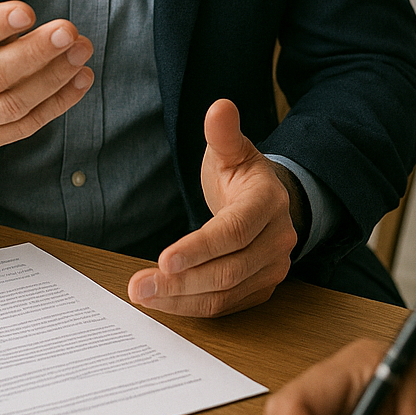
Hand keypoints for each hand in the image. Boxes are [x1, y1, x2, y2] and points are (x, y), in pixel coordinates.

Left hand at [127, 98, 301, 316]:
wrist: (267, 202)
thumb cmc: (241, 176)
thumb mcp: (231, 150)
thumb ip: (222, 133)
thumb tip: (219, 107)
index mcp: (268, 203)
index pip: (234, 231)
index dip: (199, 248)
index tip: (163, 260)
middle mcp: (277, 239)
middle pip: (227, 270)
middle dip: (180, 282)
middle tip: (138, 287)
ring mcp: (273, 268)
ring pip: (224, 293)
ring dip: (181, 299)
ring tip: (143, 295)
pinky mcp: (262, 288)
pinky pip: (226, 305)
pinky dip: (192, 307)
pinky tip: (164, 303)